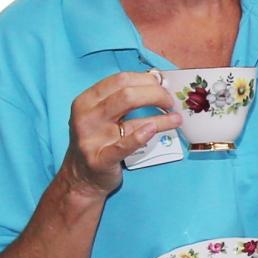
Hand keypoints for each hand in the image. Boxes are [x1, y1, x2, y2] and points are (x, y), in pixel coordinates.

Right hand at [56, 72, 180, 196]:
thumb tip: (156, 82)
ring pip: (132, 120)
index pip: (120, 80)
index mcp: (86, 101)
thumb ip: (121, 99)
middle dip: (156, 95)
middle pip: (128, 95)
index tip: (162, 85)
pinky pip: (124, 146)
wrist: (80, 178)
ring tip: (177, 118)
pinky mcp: (100, 160)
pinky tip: (154, 130)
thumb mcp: (100, 115)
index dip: (146, 80)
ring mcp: (92, 139)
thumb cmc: (97, 141)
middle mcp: (86, 117)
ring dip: (161, 118)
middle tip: (170, 102)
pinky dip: (141, 136)